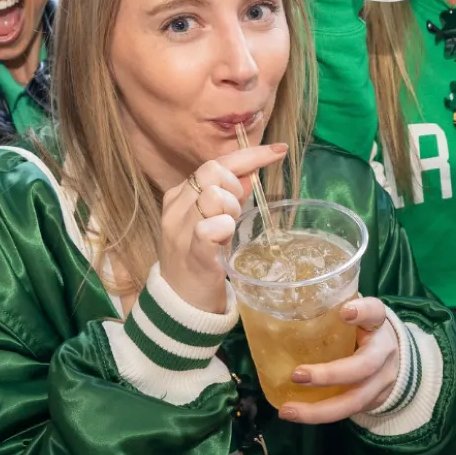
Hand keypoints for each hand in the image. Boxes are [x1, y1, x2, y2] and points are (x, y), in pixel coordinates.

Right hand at [159, 144, 288, 313]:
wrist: (179, 303)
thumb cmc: (198, 258)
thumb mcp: (210, 220)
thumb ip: (229, 196)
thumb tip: (250, 172)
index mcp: (180, 196)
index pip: (215, 163)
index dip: (250, 154)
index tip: (279, 151)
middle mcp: (176, 207)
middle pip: (212, 171)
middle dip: (234, 187)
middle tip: (237, 213)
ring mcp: (180, 230)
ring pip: (212, 195)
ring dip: (231, 209)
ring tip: (228, 230)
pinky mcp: (192, 253)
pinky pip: (209, 228)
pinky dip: (223, 227)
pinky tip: (225, 237)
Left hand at [280, 298, 398, 423]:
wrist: (393, 355)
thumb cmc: (361, 328)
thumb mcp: (353, 313)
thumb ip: (329, 307)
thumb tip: (283, 296)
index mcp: (377, 323)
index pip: (375, 312)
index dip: (362, 312)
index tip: (345, 312)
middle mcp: (384, 352)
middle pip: (364, 366)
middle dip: (330, 374)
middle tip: (297, 375)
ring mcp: (381, 381)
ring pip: (354, 400)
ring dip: (319, 409)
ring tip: (287, 411)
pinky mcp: (373, 401)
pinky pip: (346, 411)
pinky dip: (319, 415)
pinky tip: (295, 413)